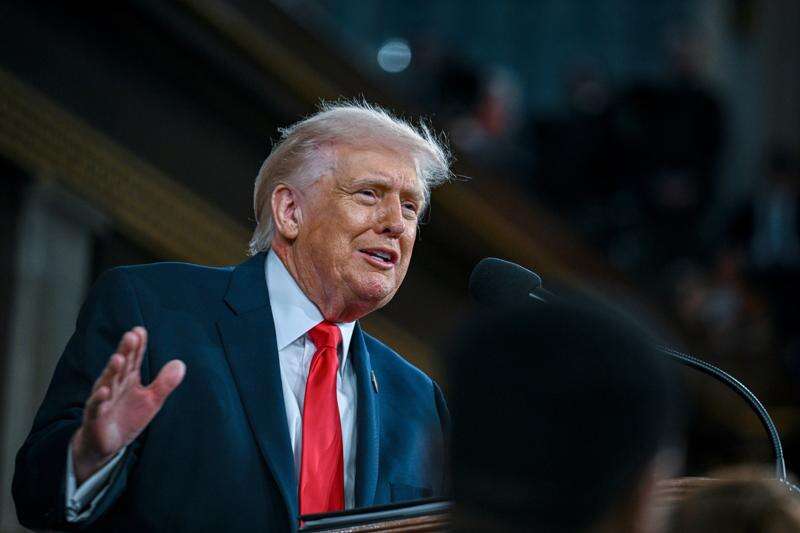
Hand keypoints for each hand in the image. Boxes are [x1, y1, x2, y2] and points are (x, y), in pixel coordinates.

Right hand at [71, 327, 184, 483]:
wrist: (105, 444)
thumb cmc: (127, 417)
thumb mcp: (151, 400)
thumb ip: (164, 382)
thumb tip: (180, 363)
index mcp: (128, 378)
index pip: (133, 359)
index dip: (137, 346)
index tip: (140, 330)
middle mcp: (114, 385)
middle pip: (120, 366)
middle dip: (125, 351)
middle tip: (131, 336)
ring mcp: (103, 400)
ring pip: (107, 383)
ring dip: (112, 371)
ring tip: (118, 358)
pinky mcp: (95, 417)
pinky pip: (96, 407)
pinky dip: (99, 399)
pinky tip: (104, 390)